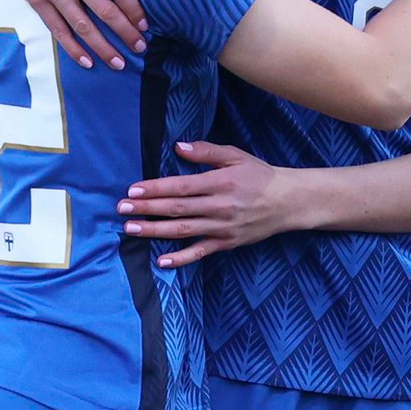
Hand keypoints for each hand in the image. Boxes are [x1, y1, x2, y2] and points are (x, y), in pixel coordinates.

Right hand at [0, 0, 149, 68]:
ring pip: (83, 27)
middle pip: (105, 12)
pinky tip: (87, 62)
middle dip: (125, 33)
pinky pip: (58, 30)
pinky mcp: (36, 2)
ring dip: (103, 48)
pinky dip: (73, 49)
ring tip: (119, 63)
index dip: (134, 9)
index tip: (145, 24)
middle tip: (140, 48)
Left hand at [117, 140, 296, 267]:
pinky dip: (181, 259)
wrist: (288, 202)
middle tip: (122, 210)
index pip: (181, 187)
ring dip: (155, 231)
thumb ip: (206, 151)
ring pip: (183, 230)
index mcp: (220, 182)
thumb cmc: (259, 176)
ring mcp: (222, 227)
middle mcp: (219, 206)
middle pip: (177, 209)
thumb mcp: (236, 156)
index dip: (155, 189)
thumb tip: (178, 147)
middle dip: (147, 209)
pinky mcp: (227, 243)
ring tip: (132, 229)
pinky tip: (162, 262)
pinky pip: (200, 252)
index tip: (133, 191)